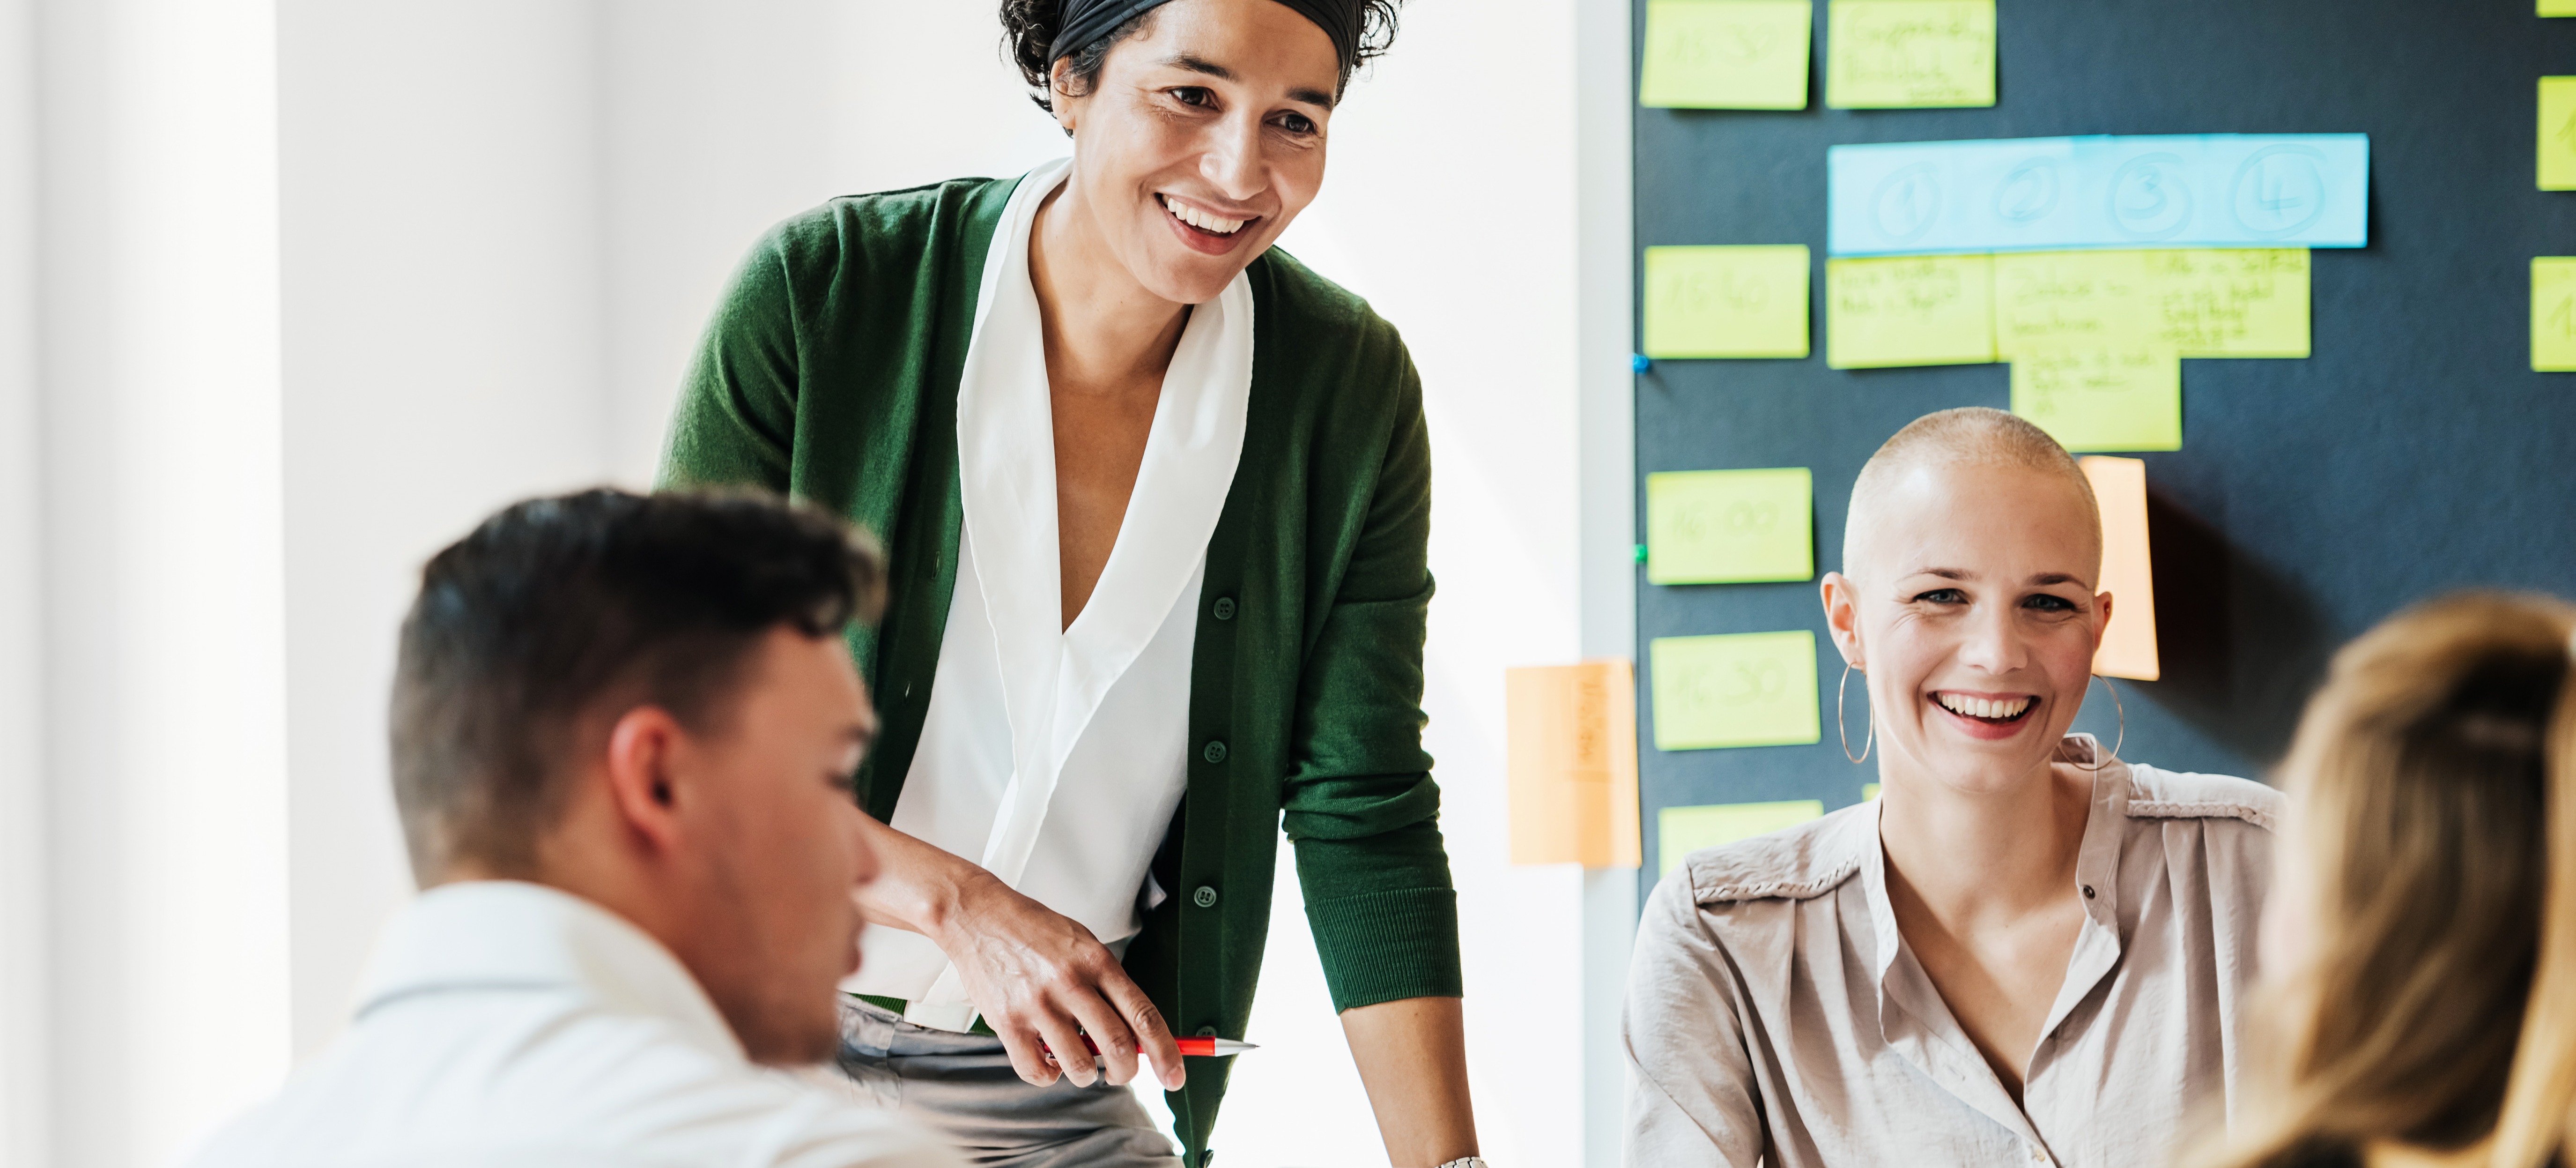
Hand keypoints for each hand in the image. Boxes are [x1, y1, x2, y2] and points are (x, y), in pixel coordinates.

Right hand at [933, 870, 1184, 1091]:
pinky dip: (1048, 1075)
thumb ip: (1108, 984)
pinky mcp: (1007, 1022)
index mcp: (1097, 961)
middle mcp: (1071, 982)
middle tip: (1121, 1073)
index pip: (1144, 1015)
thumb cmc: (1033, 930)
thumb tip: (1136, 1033)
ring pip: (1080, 1065)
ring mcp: (1038, 1004)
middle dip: (1127, 1072)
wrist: (978, 916)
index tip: (1174, 1076)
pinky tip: (1048, 1060)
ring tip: (1080, 1063)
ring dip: (1087, 1075)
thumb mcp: (1082, 943)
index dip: (1166, 1052)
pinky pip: (1036, 1071)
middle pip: (1117, 1046)